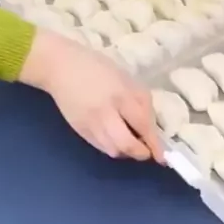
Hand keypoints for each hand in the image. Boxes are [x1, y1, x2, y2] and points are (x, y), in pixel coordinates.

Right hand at [19, 30, 163, 162]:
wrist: (61, 68)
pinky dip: (112, 147)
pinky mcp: (80, 130)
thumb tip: (150, 125)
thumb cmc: (98, 67)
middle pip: (126, 145)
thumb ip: (140, 100)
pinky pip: (100, 147)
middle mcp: (105, 113)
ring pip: (113, 150)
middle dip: (140, 153)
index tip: (162, 155)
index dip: (154, 143)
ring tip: (132, 142)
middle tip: (147, 151)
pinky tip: (116, 138)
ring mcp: (90, 124)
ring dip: (126, 152)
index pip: (142, 125)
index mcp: (121, 95)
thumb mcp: (126, 78)